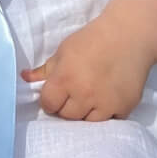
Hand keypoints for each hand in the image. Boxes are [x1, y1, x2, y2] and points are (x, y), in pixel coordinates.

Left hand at [21, 10, 156, 120]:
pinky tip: (108, 97)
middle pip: (66, 116)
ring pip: (87, 122)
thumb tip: (26, 78)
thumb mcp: (64, 50)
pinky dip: (107, 113)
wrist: (130, 35)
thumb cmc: (93, 39)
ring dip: (86, 112)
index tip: (57, 92)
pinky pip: (109, 120)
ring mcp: (105, 103)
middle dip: (67, 106)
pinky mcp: (124, 107)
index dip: (50, 99)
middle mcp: (84, 94)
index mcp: (65, 79)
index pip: (48, 105)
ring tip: (92, 96)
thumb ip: (45, 69)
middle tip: (76, 92)